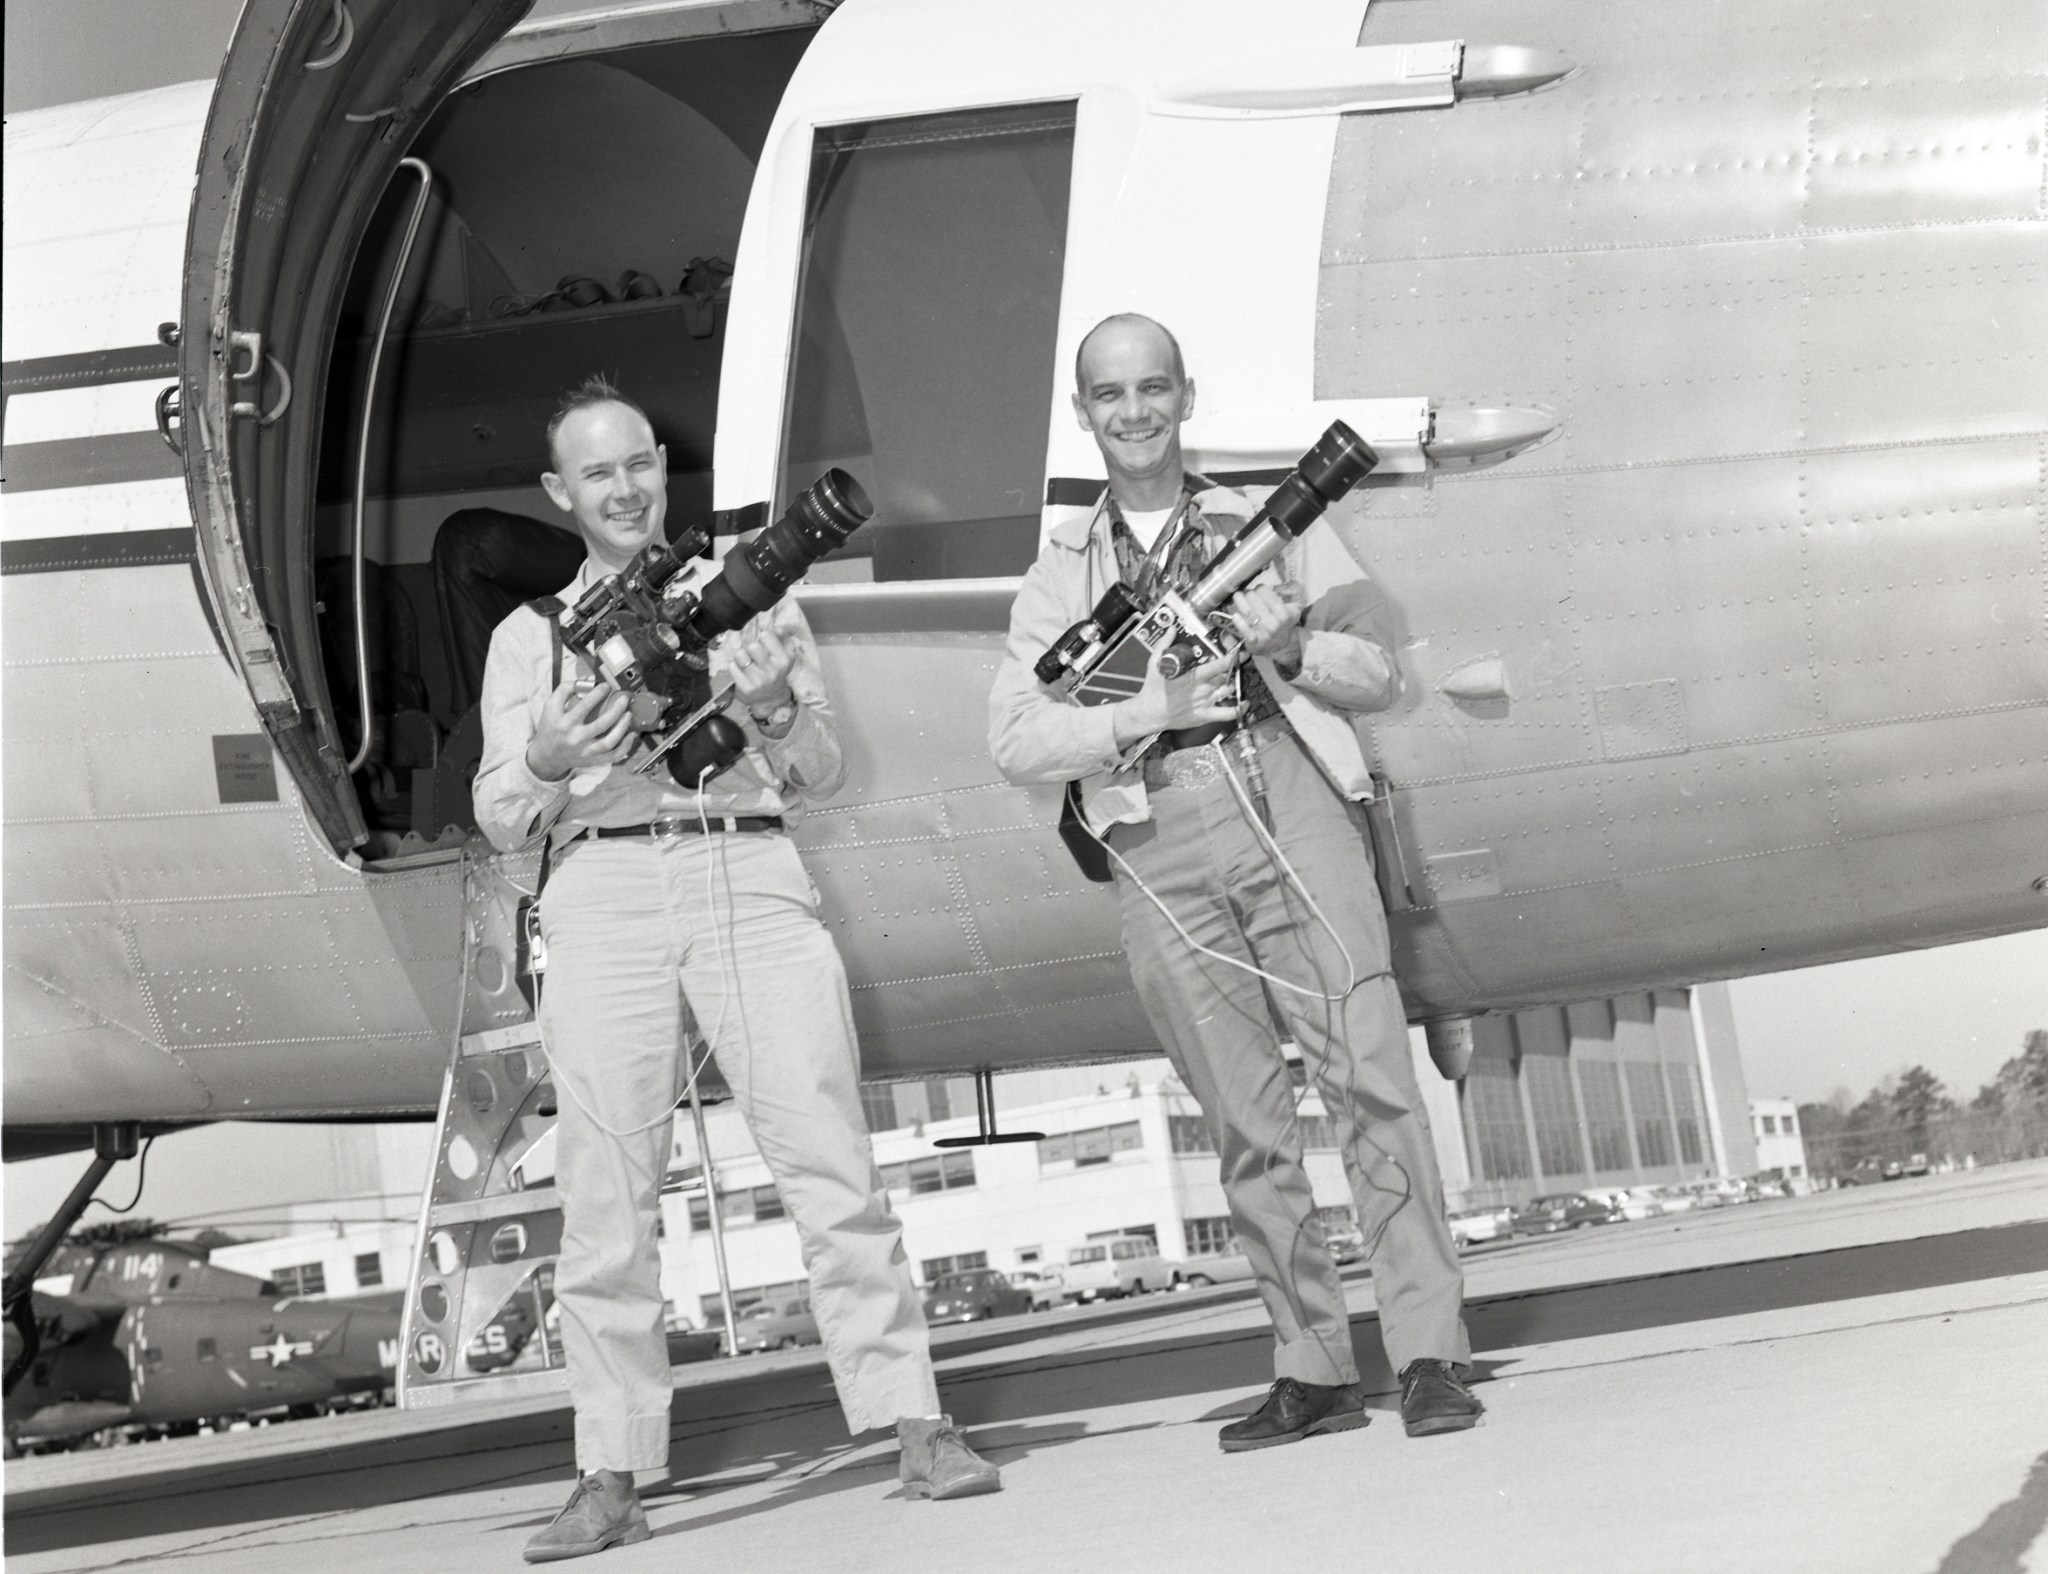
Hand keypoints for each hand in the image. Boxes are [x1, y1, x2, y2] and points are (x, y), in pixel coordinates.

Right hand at [526, 677, 632, 780]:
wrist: (547, 756)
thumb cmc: (551, 727)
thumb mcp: (550, 706)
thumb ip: (565, 690)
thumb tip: (589, 680)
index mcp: (564, 722)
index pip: (584, 706)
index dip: (598, 693)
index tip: (606, 685)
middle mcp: (575, 738)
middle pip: (601, 724)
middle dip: (616, 710)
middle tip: (624, 699)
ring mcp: (585, 751)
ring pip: (609, 742)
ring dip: (622, 728)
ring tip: (629, 714)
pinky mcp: (593, 760)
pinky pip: (613, 756)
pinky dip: (625, 746)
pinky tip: (631, 735)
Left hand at [727, 625, 795, 710]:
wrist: (771, 699)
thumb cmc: (775, 672)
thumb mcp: (784, 655)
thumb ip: (781, 637)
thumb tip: (773, 626)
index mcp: (784, 659)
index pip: (767, 635)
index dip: (762, 637)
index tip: (763, 644)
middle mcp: (774, 670)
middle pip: (752, 645)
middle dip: (750, 648)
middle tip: (752, 655)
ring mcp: (759, 680)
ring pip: (740, 654)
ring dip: (740, 656)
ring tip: (746, 662)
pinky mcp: (747, 688)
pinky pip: (732, 667)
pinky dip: (734, 666)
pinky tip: (740, 671)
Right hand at [1113, 652, 1239, 746]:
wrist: (1149, 713)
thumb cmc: (1152, 689)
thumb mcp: (1155, 663)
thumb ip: (1164, 644)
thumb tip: (1172, 629)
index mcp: (1194, 676)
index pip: (1220, 665)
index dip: (1233, 657)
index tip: (1241, 651)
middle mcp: (1203, 690)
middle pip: (1227, 676)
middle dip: (1234, 668)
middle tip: (1239, 662)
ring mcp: (1206, 703)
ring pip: (1228, 691)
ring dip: (1233, 684)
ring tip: (1234, 678)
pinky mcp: (1205, 716)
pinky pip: (1227, 714)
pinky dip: (1238, 709)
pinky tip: (1244, 704)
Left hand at [1223, 584, 1302, 665]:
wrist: (1280, 645)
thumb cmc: (1284, 622)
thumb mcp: (1294, 607)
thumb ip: (1292, 592)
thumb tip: (1277, 586)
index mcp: (1285, 613)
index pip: (1265, 592)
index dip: (1261, 589)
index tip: (1260, 590)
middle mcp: (1275, 623)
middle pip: (1254, 599)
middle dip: (1250, 594)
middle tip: (1249, 595)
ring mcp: (1264, 633)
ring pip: (1248, 611)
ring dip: (1240, 601)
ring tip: (1238, 596)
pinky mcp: (1254, 641)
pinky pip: (1245, 630)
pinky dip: (1239, 622)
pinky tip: (1236, 616)